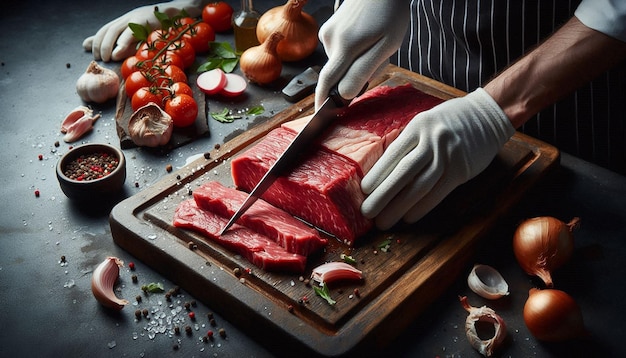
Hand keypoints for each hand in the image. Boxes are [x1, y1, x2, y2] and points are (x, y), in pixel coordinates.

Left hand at [82, 0, 201, 61]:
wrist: (180, 15)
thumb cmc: (164, 30)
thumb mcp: (145, 38)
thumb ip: (130, 43)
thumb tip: (115, 54)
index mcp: (126, 21)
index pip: (105, 29)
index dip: (95, 39)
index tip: (90, 51)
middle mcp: (128, 18)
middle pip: (107, 29)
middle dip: (99, 44)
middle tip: (99, 58)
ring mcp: (135, 19)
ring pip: (113, 31)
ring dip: (107, 45)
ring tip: (107, 58)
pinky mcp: (143, 22)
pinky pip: (129, 33)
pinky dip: (121, 44)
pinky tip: (117, 54)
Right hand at [315, 0, 410, 107]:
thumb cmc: (390, 14)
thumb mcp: (386, 45)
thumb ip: (363, 71)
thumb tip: (344, 95)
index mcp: (344, 47)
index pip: (327, 82)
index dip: (323, 102)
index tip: (321, 117)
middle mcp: (330, 40)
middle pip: (336, 74)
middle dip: (353, 78)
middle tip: (379, 60)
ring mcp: (327, 33)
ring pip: (340, 62)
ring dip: (356, 64)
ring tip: (376, 46)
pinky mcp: (329, 28)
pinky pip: (339, 51)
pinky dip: (352, 53)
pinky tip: (367, 39)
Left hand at [360, 88, 514, 228]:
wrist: (487, 115)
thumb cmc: (449, 120)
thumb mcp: (424, 122)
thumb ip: (408, 142)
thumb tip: (382, 171)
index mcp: (418, 126)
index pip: (394, 154)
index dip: (378, 173)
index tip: (363, 190)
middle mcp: (433, 141)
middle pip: (404, 172)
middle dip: (383, 195)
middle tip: (367, 212)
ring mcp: (449, 156)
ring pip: (420, 186)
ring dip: (399, 206)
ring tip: (384, 221)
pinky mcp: (462, 170)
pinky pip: (439, 192)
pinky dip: (422, 207)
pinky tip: (408, 217)